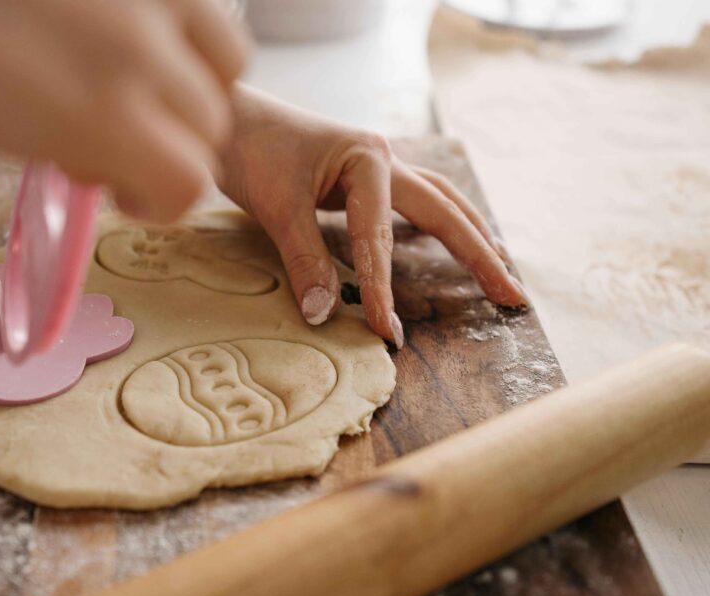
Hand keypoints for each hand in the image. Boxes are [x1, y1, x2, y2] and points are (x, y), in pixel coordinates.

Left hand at [217, 86, 526, 347]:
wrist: (230, 117)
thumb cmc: (250, 150)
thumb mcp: (275, 208)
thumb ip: (303, 260)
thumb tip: (324, 315)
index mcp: (366, 160)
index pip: (378, 237)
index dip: (383, 288)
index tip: (388, 332)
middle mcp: (384, 159)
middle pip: (445, 209)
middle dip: (479, 254)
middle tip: (512, 295)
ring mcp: (379, 165)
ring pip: (440, 201)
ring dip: (471, 235)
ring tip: (499, 269)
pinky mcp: (367, 177)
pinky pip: (416, 202)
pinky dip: (441, 224)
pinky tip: (449, 242)